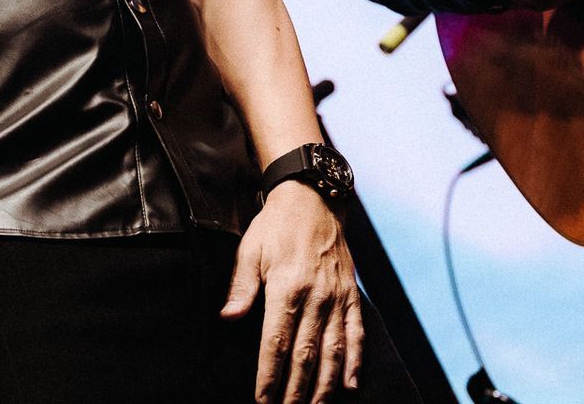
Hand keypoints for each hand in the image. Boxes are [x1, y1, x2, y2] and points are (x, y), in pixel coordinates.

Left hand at [222, 183, 363, 402]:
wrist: (315, 199)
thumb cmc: (275, 226)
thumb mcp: (250, 250)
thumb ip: (240, 287)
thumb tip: (228, 318)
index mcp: (286, 287)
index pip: (276, 343)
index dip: (270, 376)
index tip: (263, 400)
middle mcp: (315, 297)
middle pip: (305, 355)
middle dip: (295, 391)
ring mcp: (337, 298)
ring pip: (332, 351)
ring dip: (323, 386)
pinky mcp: (351, 295)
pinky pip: (356, 333)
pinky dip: (354, 361)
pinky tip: (349, 385)